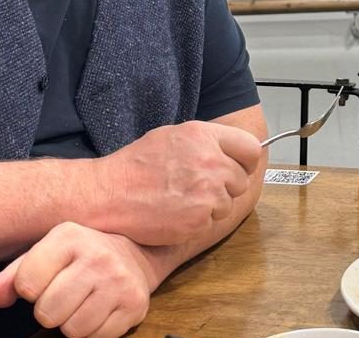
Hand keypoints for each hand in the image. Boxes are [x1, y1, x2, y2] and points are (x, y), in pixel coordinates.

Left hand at [0, 222, 154, 337]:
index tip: (46, 280)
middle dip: (50, 311)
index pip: (25, 285)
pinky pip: (97, 337)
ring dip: (72, 323)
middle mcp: (98, 256)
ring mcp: (119, 281)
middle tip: (64, 296)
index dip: (30, 289)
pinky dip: (93, 331)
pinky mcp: (135, 305)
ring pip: (72, 329)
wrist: (134, 254)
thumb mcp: (42, 256)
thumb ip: (9, 278)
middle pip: (47, 312)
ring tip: (81, 304)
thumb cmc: (77, 257)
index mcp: (69, 237)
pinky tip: (99, 310)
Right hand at [95, 120, 262, 244]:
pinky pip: (211, 222)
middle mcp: (211, 163)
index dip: (245, 160)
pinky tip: (176, 214)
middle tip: (198, 187)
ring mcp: (208, 193)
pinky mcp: (199, 220)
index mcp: (205, 136)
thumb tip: (233, 150)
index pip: (251, 148)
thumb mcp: (172, 136)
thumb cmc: (136, 165)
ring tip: (182, 199)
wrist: (107, 194)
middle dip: (226, 185)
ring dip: (211, 206)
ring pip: (227, 204)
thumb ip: (207, 141)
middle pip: (241, 180)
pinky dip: (197, 222)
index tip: (237, 167)